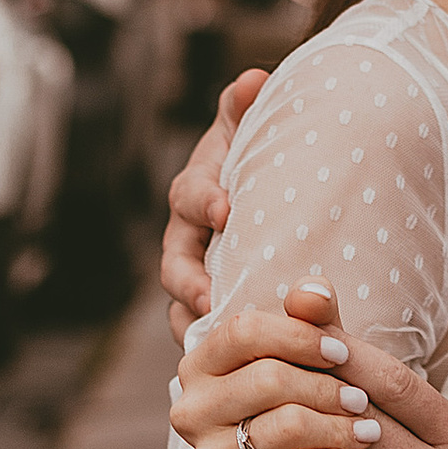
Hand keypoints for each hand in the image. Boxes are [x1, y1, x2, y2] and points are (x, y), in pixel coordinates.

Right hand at [161, 69, 266, 338]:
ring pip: (183, 305)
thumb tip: (252, 78)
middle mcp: (188, 238)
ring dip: (196, 323)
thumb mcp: (253, 135)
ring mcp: (196, 277)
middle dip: (189, 280)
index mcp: (198, 192)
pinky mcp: (213, 310)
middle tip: (210, 295)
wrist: (272, 202)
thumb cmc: (261, 163)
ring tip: (215, 341)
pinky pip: (204, 334)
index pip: (191, 194)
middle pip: (175, 262)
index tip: (226, 209)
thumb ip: (248, 109)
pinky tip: (241, 370)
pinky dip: (216, 350)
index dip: (205, 200)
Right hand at [170, 282, 378, 448]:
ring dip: (340, 427)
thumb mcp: (311, 360)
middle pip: (268, 377)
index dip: (299, 335)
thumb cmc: (308, 412)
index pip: (243, 330)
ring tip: (369, 431)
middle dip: (327, 387)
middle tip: (363, 400)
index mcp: (200, 366)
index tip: (341, 351)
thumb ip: (311, 319)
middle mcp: (190, 413)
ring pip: (286, 426)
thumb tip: (315, 290)